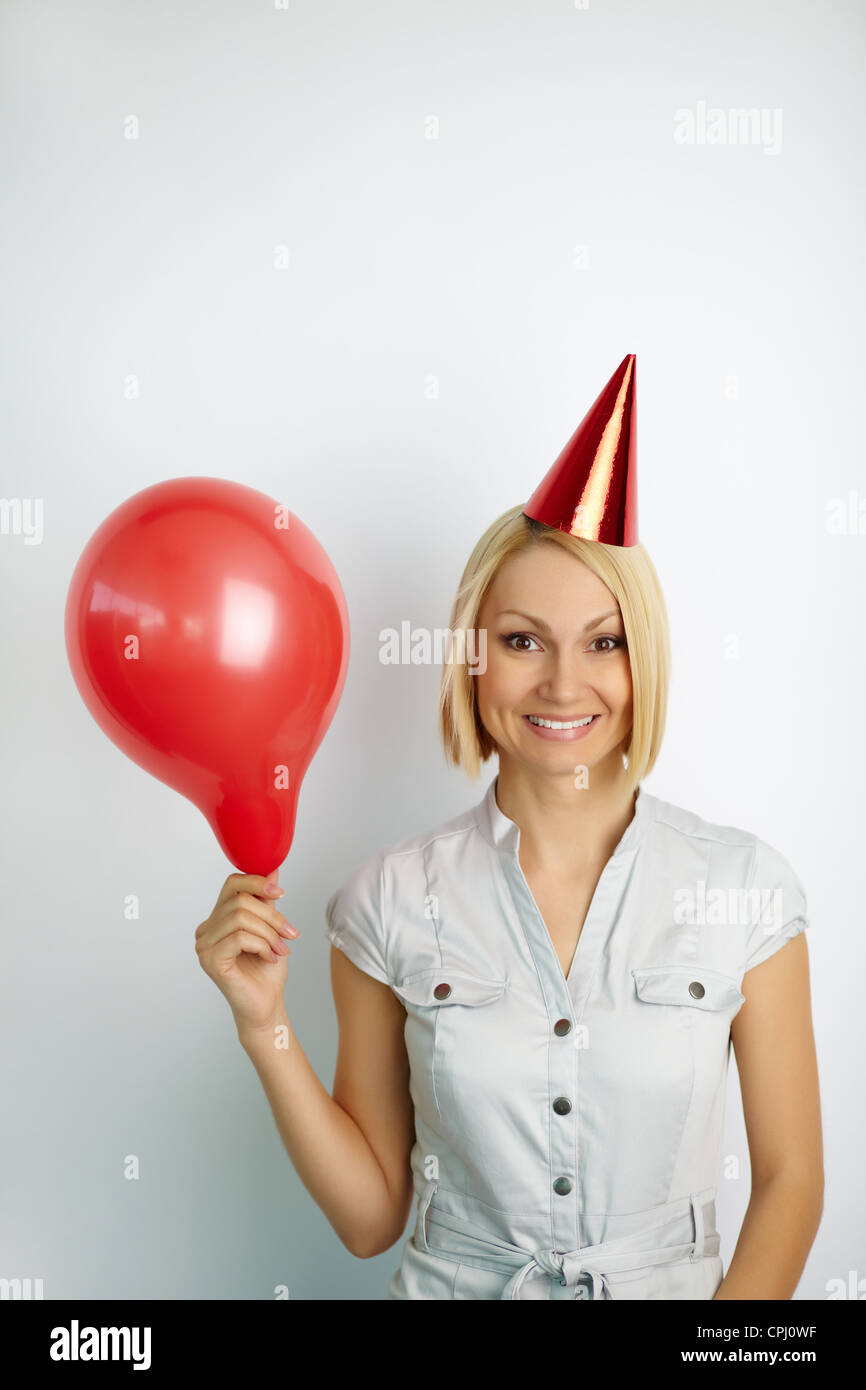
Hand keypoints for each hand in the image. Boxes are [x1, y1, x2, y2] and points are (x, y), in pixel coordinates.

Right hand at [195, 869, 297, 1032]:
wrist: (266, 1005)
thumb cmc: (267, 970)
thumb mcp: (271, 928)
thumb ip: (267, 900)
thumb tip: (272, 869)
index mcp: (217, 919)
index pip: (231, 884)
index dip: (257, 882)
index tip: (281, 893)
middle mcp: (206, 930)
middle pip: (240, 901)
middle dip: (272, 916)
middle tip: (289, 934)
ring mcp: (204, 946)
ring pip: (241, 918)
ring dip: (269, 932)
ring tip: (280, 949)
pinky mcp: (210, 960)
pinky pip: (239, 937)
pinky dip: (262, 945)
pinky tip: (270, 957)